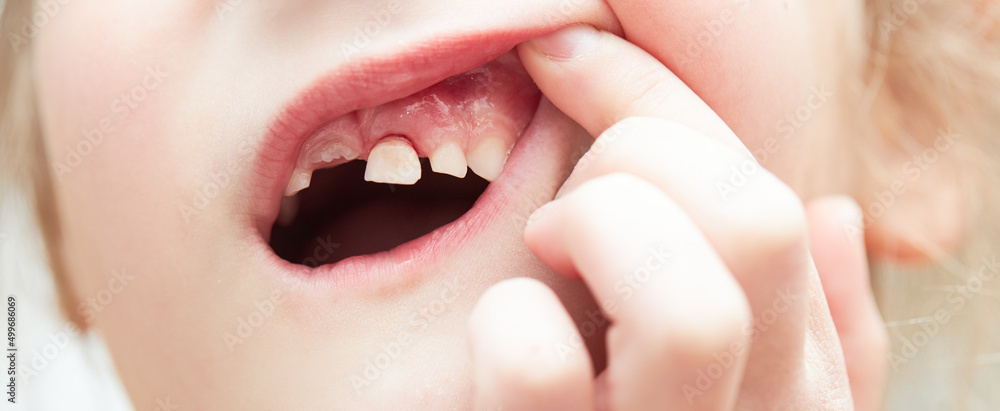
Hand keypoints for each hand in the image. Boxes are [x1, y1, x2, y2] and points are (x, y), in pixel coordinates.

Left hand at [468, 25, 887, 409]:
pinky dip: (508, 321)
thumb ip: (812, 327)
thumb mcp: (757, 394)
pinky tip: (498, 335)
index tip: (567, 55)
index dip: (658, 98)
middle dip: (636, 155)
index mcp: (804, 387)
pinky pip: (540, 368)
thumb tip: (834, 216)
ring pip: (688, 310)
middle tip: (562, 200)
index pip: (772, 205)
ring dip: (594, 225)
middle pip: (761, 228)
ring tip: (542, 249)